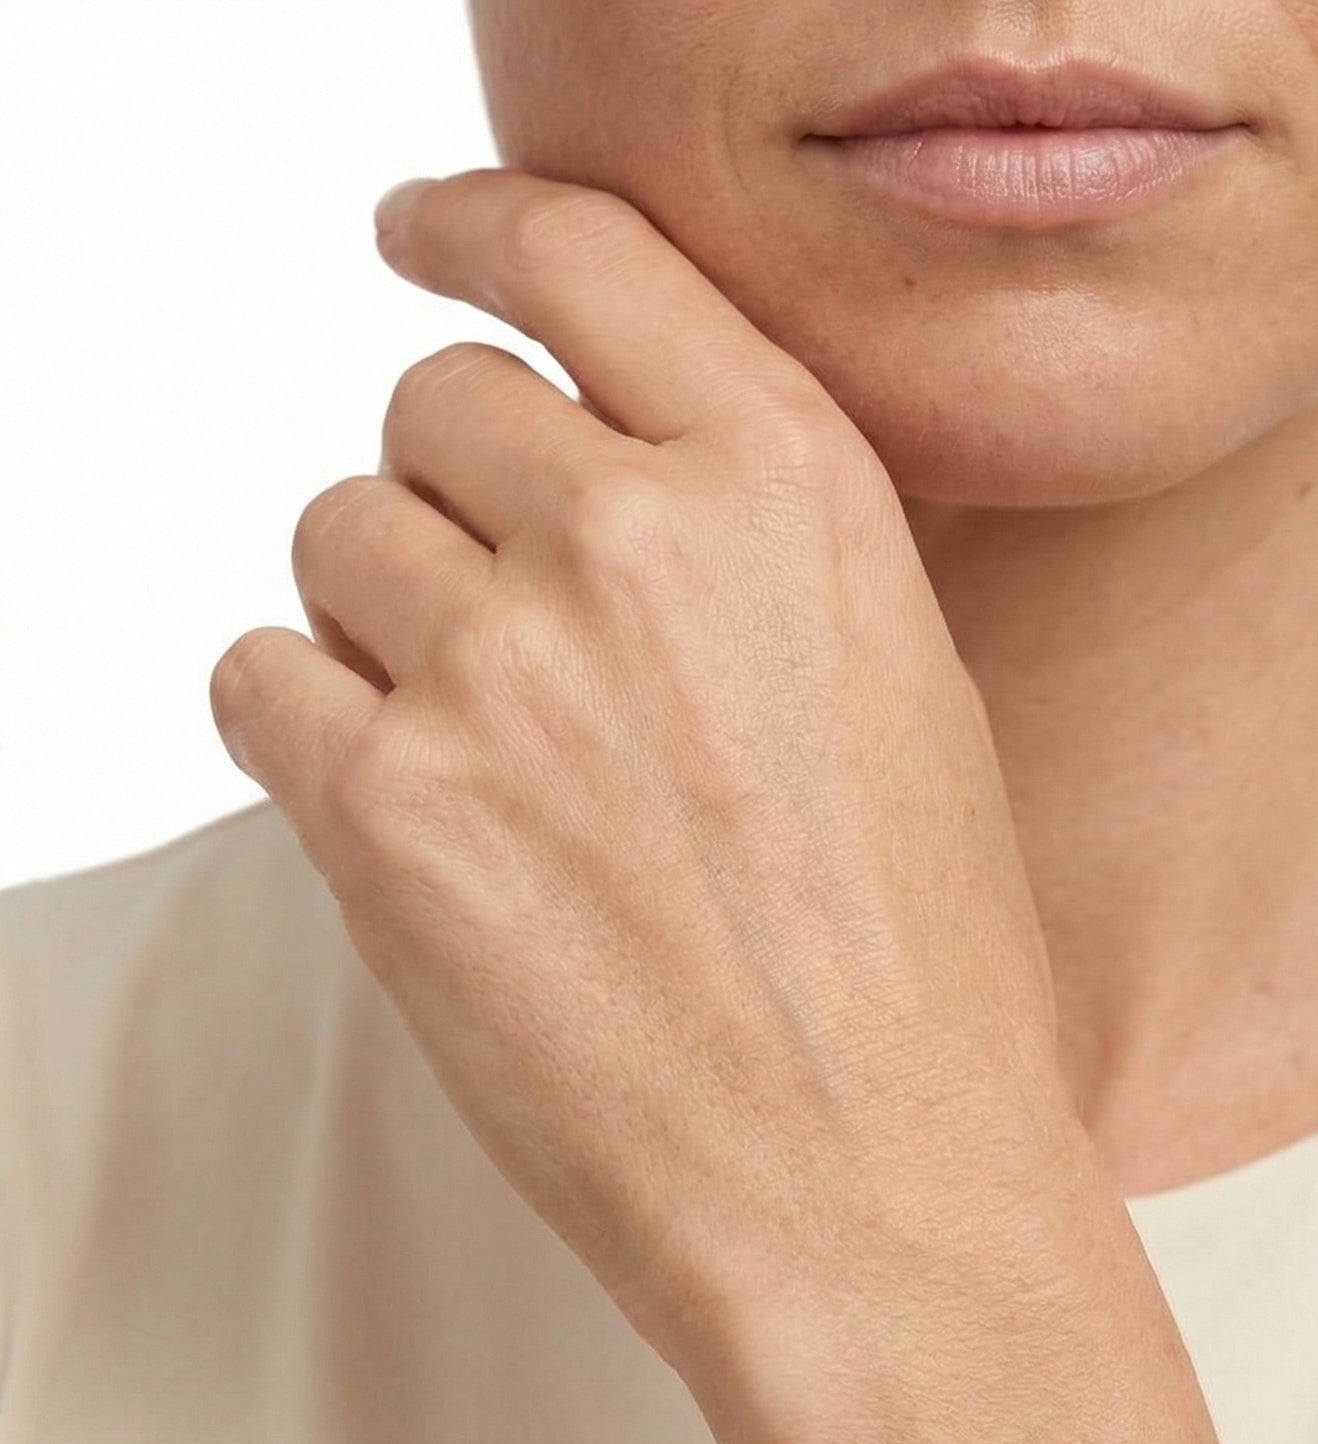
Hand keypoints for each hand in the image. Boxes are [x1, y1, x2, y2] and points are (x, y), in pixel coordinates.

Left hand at [207, 168, 1093, 1396]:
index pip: (582, 251)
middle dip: (454, 499)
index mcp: (796, 487)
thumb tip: (589, 484)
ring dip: (385, 625)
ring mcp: (503, 671)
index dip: (475, 230)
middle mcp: (640, 541)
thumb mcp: (901, 696)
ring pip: (336, 537)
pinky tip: (412, 817)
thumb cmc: (920, 980)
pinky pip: (256, 678)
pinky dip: (307, 729)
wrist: (884, 1200)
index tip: (418, 238)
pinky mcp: (389, 815)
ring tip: (491, 765)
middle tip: (512, 638)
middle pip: (432, 405)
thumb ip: (747, 548)